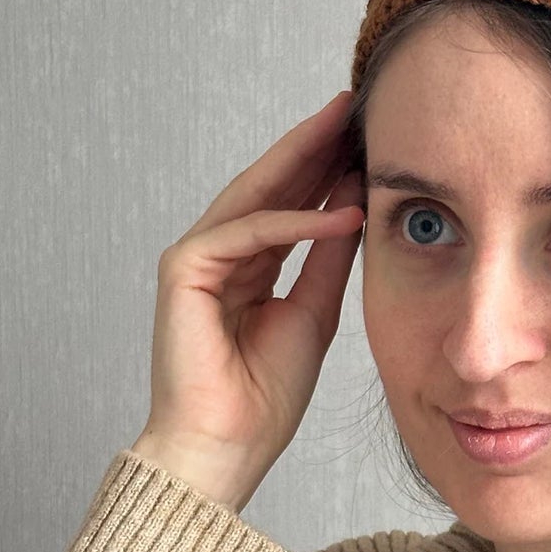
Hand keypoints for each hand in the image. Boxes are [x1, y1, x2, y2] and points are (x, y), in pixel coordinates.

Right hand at [134, 92, 366, 510]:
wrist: (226, 447)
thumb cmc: (264, 397)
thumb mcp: (314, 313)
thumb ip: (327, 260)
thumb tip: (354, 208)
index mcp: (247, 265)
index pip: (288, 201)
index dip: (326, 166)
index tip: (367, 135)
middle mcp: (218, 253)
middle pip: (270, 185)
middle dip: (313, 144)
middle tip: (354, 104)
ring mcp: (196, 258)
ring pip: (255, 194)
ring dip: (303, 160)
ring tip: (346, 127)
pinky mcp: (184, 270)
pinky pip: (249, 233)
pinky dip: (296, 221)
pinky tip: (340, 211)